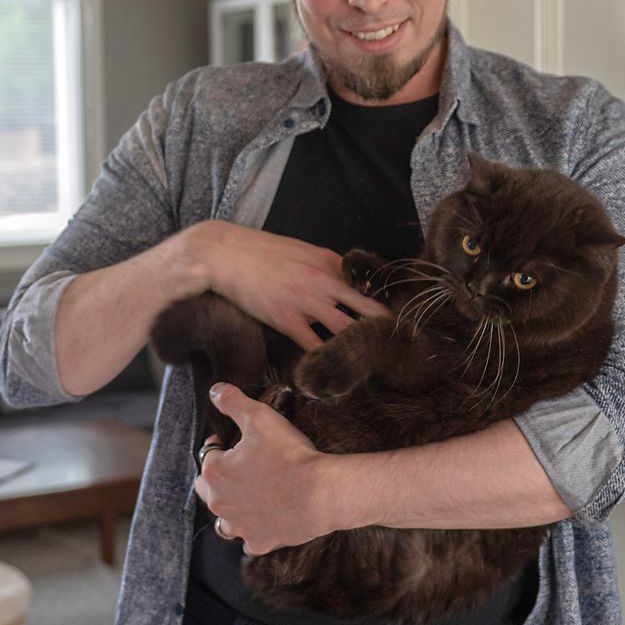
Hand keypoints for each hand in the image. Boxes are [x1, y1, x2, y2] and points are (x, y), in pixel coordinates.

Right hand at [184, 222, 387, 352]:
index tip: (397, 323)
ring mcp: (307, 301)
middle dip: (383, 331)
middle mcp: (325, 281)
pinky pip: (313, 346)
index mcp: (330, 262)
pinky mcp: (287, 319)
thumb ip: (325, 266)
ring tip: (372, 367)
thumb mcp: (301, 250)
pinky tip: (332, 374)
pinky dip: (324, 361)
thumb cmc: (260, 250)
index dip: (384, 307)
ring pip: (345, 330)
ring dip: (358, 349)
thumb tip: (342, 282)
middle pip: (367, 310)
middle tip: (399, 350)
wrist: (225, 252)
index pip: (368, 287)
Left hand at [193, 384, 344, 554]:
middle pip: (208, 488)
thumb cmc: (291, 454)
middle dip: (219, 477)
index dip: (221, 445)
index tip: (237, 442)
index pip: (208, 454)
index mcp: (214, 473)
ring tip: (249, 496)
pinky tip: (266, 520)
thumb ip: (233, 401)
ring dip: (231, 508)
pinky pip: (249, 540)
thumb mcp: (260, 417)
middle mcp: (219, 503)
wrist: (322, 493)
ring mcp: (239, 526)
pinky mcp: (259, 542)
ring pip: (224, 519)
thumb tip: (215, 390)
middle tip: (242, 466)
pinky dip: (254, 530)